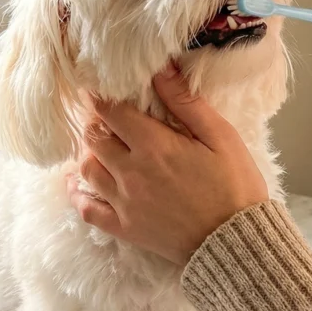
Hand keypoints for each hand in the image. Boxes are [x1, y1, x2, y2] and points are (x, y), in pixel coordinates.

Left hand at [67, 66, 268, 265]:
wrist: (236, 242)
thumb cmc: (235, 186)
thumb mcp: (221, 137)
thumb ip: (187, 102)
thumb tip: (161, 68)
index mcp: (154, 145)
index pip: (111, 111)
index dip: (101, 96)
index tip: (99, 88)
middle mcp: (131, 172)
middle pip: (94, 137)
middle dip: (95, 121)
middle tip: (105, 116)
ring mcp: (124, 203)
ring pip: (86, 169)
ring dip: (88, 152)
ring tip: (100, 144)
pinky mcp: (125, 228)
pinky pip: (87, 209)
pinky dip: (76, 193)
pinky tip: (75, 182)